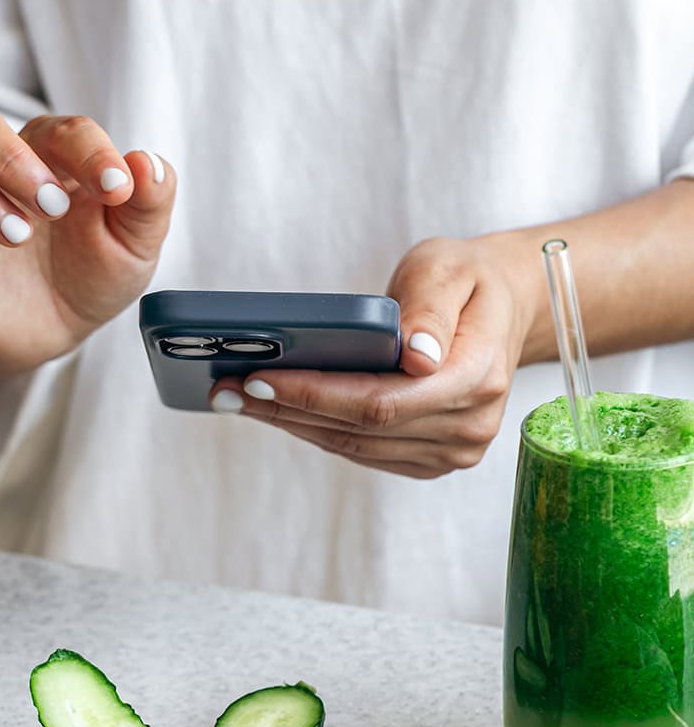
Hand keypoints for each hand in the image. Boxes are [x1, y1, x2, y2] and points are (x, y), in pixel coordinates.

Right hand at [0, 103, 175, 375]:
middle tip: (52, 207)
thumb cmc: (94, 275)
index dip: (88, 151)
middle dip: (10, 157)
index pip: (60, 129)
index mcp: (52, 158)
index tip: (116, 190)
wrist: (57, 332)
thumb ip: (149, 203)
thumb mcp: (135, 247)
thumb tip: (146, 164)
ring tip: (16, 234)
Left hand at [209, 235, 537, 477]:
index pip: (384, 400)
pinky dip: (316, 430)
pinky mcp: (430, 459)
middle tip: (227, 388)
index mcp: (478, 376)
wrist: (499, 310)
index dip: (317, 394)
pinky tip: (277, 408)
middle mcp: (469, 426)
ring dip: (292, 423)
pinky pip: (362, 451)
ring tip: (238, 398)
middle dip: (288, 407)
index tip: (261, 376)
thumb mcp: (450, 266)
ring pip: (355, 446)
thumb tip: (415, 354)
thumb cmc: (468, 282)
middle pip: (361, 429)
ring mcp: (452, 450)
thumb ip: (431, 306)